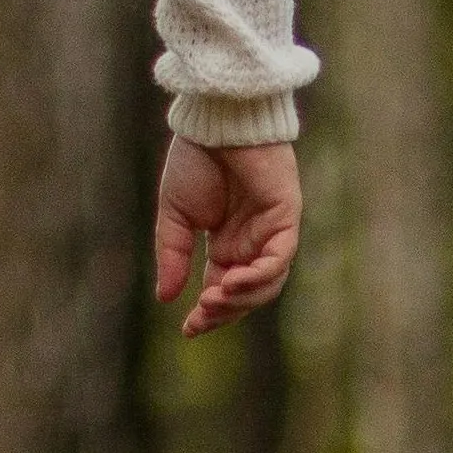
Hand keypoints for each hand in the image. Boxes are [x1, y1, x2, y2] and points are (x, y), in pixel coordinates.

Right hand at [149, 136, 301, 336]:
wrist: (214, 122)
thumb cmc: (195, 160)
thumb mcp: (175, 215)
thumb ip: (172, 254)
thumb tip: (166, 297)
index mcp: (227, 244)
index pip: (223, 290)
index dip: (208, 313)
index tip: (188, 329)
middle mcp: (252, 243)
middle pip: (248, 295)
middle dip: (225, 312)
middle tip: (200, 318)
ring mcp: (272, 232)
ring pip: (268, 283)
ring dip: (242, 298)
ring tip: (213, 299)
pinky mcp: (286, 217)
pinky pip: (280, 258)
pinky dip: (259, 274)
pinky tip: (232, 280)